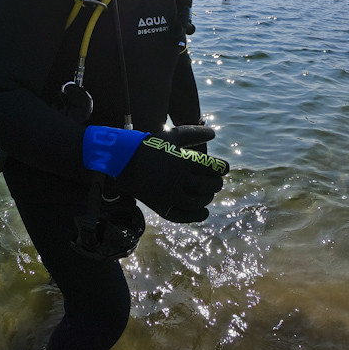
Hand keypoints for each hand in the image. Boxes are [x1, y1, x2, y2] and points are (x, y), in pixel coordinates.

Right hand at [82, 125, 228, 222]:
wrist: (124, 159)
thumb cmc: (151, 143)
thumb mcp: (173, 135)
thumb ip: (195, 133)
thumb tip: (214, 134)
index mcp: (183, 161)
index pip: (212, 168)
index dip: (222, 168)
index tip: (224, 168)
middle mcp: (177, 179)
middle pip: (207, 185)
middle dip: (216, 183)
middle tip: (217, 181)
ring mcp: (168, 194)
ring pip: (197, 201)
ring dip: (207, 198)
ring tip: (209, 194)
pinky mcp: (160, 205)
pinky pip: (182, 215)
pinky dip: (196, 216)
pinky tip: (204, 212)